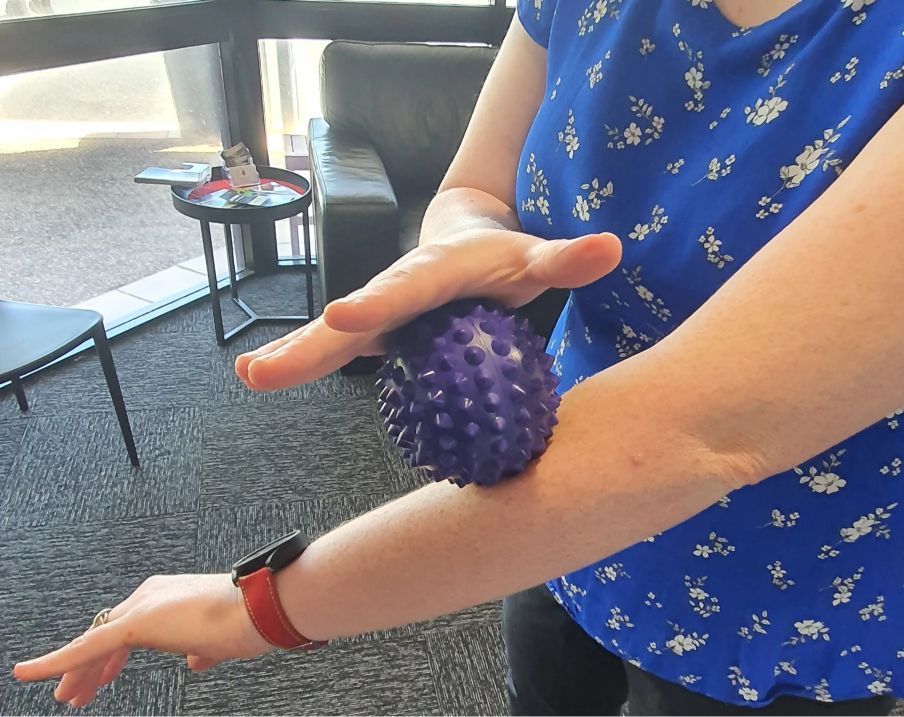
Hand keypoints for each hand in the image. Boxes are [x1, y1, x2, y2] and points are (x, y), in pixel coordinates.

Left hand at [12, 574, 274, 708]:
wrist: (261, 609)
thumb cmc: (250, 621)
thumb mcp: (219, 639)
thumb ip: (202, 648)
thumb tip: (195, 660)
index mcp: (170, 595)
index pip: (128, 626)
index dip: (111, 656)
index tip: (105, 677)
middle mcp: (152, 594)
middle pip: (107, 633)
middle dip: (91, 666)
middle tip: (76, 693)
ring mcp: (143, 606)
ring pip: (96, 642)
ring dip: (79, 670)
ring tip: (68, 696)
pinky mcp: (134, 622)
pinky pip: (86, 646)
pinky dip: (55, 662)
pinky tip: (29, 673)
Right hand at [236, 227, 620, 390]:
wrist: (463, 237)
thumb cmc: (501, 254)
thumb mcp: (533, 256)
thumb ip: (564, 258)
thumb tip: (611, 248)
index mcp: (431, 273)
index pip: (405, 290)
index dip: (376, 304)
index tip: (344, 316)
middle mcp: (394, 290)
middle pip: (350, 322)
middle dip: (307, 345)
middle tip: (260, 370)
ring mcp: (378, 313)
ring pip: (332, 338)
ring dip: (292, 356)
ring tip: (251, 374)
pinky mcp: (373, 331)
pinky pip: (339, 350)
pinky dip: (302, 361)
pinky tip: (266, 376)